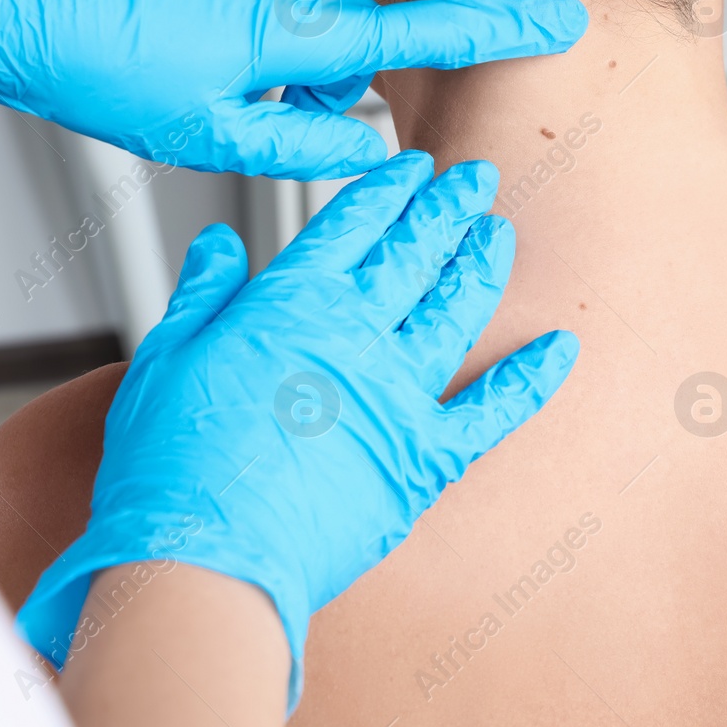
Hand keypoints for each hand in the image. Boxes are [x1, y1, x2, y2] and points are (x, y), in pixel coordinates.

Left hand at [0, 0, 586, 178]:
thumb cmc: (93, 64)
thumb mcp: (202, 135)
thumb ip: (301, 146)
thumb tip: (367, 150)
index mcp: (288, 28)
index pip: (416, 34)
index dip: (496, 30)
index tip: (556, 19)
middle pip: (337, 24)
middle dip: (310, 63)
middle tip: (243, 93)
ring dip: (259, 23)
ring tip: (184, 45)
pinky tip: (167, 2)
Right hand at [15, 152, 578, 709]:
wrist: (205, 560)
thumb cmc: (172, 468)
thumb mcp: (165, 358)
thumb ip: (203, 293)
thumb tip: (221, 244)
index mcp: (290, 303)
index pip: (354, 224)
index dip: (388, 189)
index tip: (413, 166)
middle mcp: (355, 335)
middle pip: (414, 253)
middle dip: (449, 208)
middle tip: (477, 179)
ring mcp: (397, 394)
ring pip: (457, 310)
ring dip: (483, 265)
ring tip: (500, 232)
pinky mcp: (424, 456)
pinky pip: (494, 409)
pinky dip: (532, 378)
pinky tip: (561, 347)